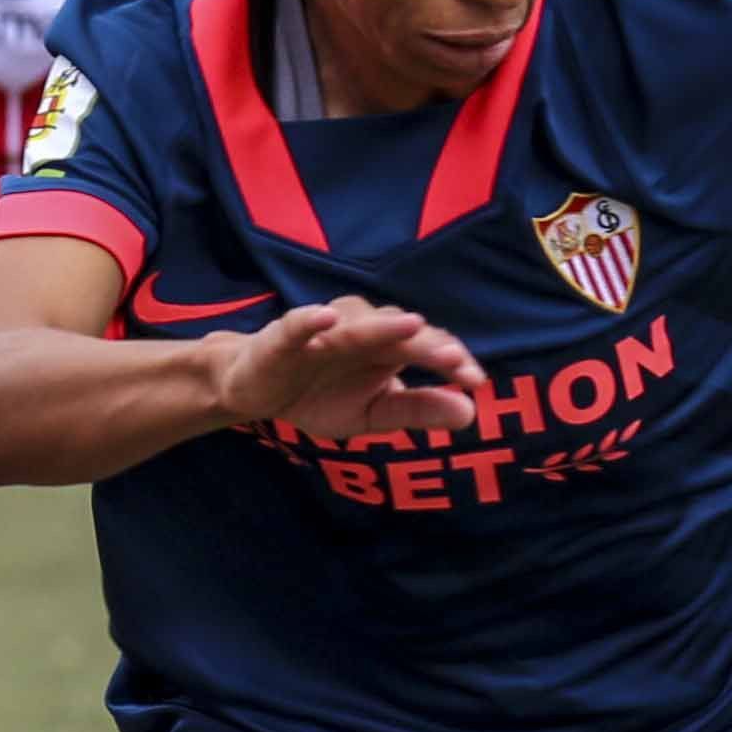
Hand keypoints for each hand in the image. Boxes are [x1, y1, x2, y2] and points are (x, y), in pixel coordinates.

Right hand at [208, 297, 481, 441]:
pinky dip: (311, 318)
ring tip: (411, 329)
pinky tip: (327, 317)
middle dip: (427, 343)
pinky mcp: (283, 336)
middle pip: (399, 332)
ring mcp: (323, 330)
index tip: (475, 381)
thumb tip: (470, 413)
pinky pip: (297, 322)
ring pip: (356, 322)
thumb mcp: (372, 415)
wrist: (256, 392)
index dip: (450, 361)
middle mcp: (360, 331)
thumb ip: (416, 411)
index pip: (426, 347)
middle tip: (453, 358)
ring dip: (383, 326)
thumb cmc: (319, 396)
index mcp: (385, 348)